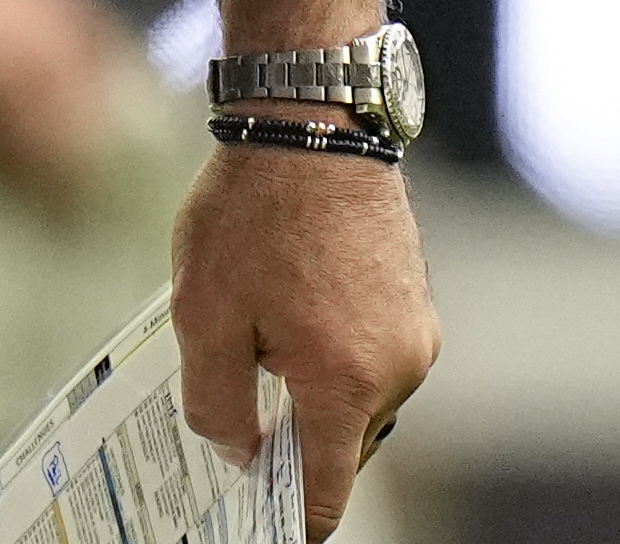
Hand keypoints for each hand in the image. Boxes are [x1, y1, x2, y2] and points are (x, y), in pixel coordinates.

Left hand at [169, 131, 435, 539]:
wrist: (313, 116)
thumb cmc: (257, 208)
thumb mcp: (205, 313)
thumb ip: (216, 403)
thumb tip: (238, 451)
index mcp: (347, 382)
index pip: (326, 491)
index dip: (290, 522)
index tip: (261, 525)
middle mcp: (398, 364)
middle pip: (342, 445)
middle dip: (292, 444)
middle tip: (236, 431)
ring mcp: (415, 328)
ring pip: (356, 397)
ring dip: (311, 391)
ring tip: (252, 352)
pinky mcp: (415, 295)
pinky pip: (371, 353)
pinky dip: (332, 353)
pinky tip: (285, 316)